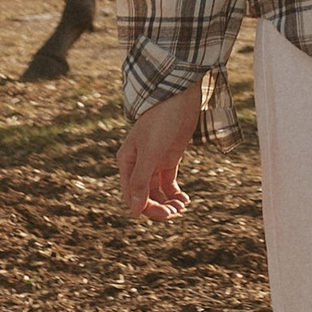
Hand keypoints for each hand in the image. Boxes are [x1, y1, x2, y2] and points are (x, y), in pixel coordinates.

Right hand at [119, 83, 205, 222]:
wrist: (180, 97)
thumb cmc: (162, 120)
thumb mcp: (150, 152)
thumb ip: (141, 181)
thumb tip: (135, 213)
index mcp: (126, 162)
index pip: (132, 195)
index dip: (147, 209)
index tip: (166, 215)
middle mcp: (137, 164)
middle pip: (145, 196)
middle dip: (160, 208)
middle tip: (177, 212)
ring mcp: (154, 162)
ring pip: (157, 193)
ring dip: (168, 203)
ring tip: (183, 206)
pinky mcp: (169, 159)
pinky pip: (168, 184)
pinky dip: (175, 194)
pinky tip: (185, 199)